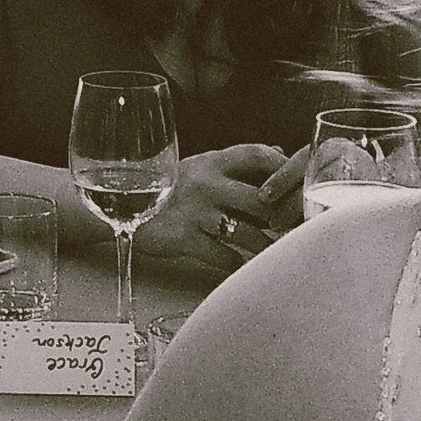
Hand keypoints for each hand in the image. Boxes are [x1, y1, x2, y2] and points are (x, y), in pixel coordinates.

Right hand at [136, 143, 298, 262]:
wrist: (120, 207)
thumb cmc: (167, 188)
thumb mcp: (198, 166)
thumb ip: (236, 163)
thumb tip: (279, 154)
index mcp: (210, 161)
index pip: (256, 154)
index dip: (283, 167)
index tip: (300, 182)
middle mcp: (206, 183)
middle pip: (261, 200)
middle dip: (282, 218)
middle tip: (295, 230)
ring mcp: (196, 212)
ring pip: (249, 234)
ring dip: (265, 247)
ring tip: (274, 254)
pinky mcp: (186, 238)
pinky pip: (225, 257)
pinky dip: (238, 265)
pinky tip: (243, 266)